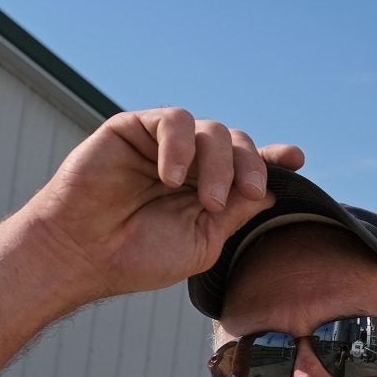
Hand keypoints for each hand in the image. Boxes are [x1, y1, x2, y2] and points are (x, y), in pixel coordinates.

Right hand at [17, 108, 305, 300]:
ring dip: (218, 162)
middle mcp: (187, 163)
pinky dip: (180, 145)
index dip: (272, 159)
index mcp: (206, 189)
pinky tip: (171, 177)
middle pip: (236, 143)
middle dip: (249, 166)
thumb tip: (268, 189)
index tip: (295, 158)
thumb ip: (236, 212)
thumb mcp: (203, 241)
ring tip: (206, 198)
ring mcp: (161, 145)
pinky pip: (172, 119)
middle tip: (245, 194)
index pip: (246, 165)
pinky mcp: (132, 128)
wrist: (81, 256)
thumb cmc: (136, 256)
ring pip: (210, 129)